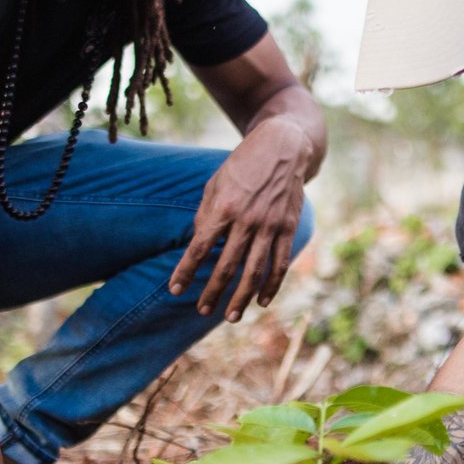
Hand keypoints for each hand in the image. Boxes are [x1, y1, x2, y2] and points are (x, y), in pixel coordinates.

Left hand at [169, 117, 313, 321]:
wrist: (282, 146)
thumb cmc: (242, 165)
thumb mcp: (215, 184)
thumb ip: (206, 216)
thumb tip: (198, 245)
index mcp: (224, 207)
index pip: (199, 248)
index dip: (186, 271)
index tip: (175, 290)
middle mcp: (247, 220)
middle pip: (226, 266)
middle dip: (212, 292)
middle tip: (201, 310)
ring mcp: (270, 225)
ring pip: (254, 271)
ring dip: (241, 297)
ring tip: (231, 317)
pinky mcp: (288, 227)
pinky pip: (280, 263)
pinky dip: (271, 285)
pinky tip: (262, 301)